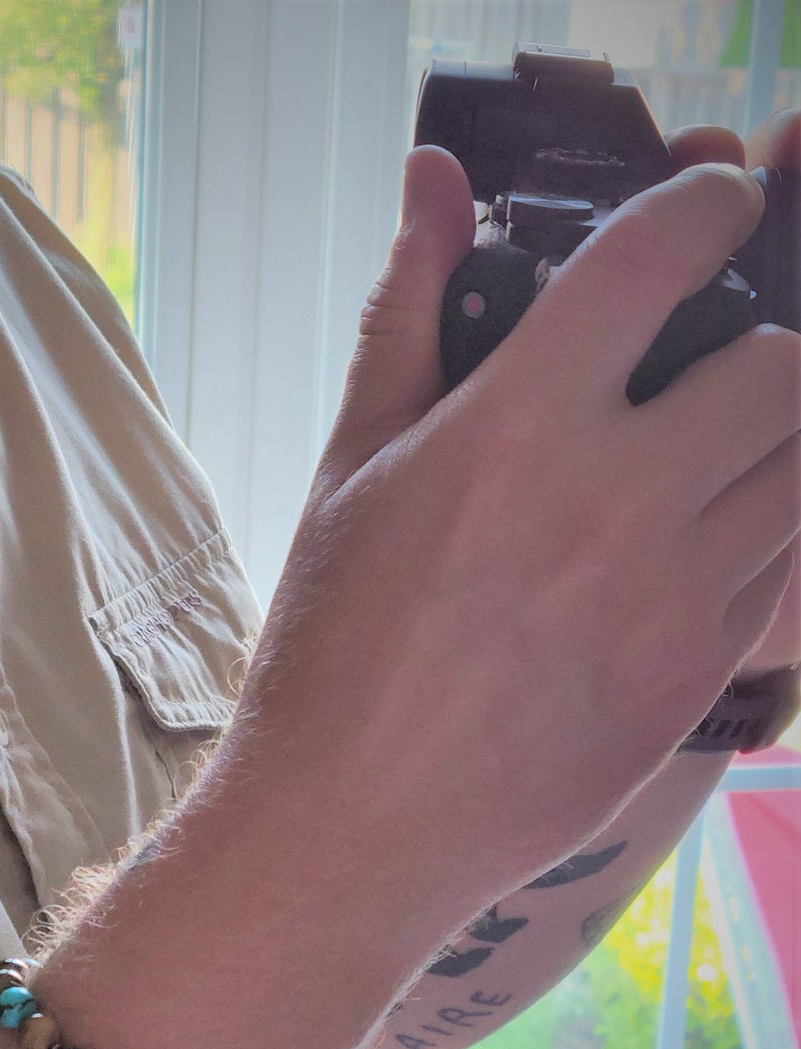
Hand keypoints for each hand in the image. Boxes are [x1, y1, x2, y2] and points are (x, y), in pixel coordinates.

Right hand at [236, 150, 798, 920]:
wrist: (354, 822)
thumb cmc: (332, 650)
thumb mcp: (349, 472)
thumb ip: (408, 317)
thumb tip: (431, 186)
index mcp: (514, 429)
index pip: (661, 259)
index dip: (705, 207)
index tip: (711, 207)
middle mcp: (614, 500)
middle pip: (779, 365)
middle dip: (752, 343)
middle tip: (698, 368)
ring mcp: (672, 594)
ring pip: (799, 464)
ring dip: (763, 440)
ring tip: (693, 464)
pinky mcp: (698, 672)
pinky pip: (780, 568)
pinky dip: (751, 536)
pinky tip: (672, 559)